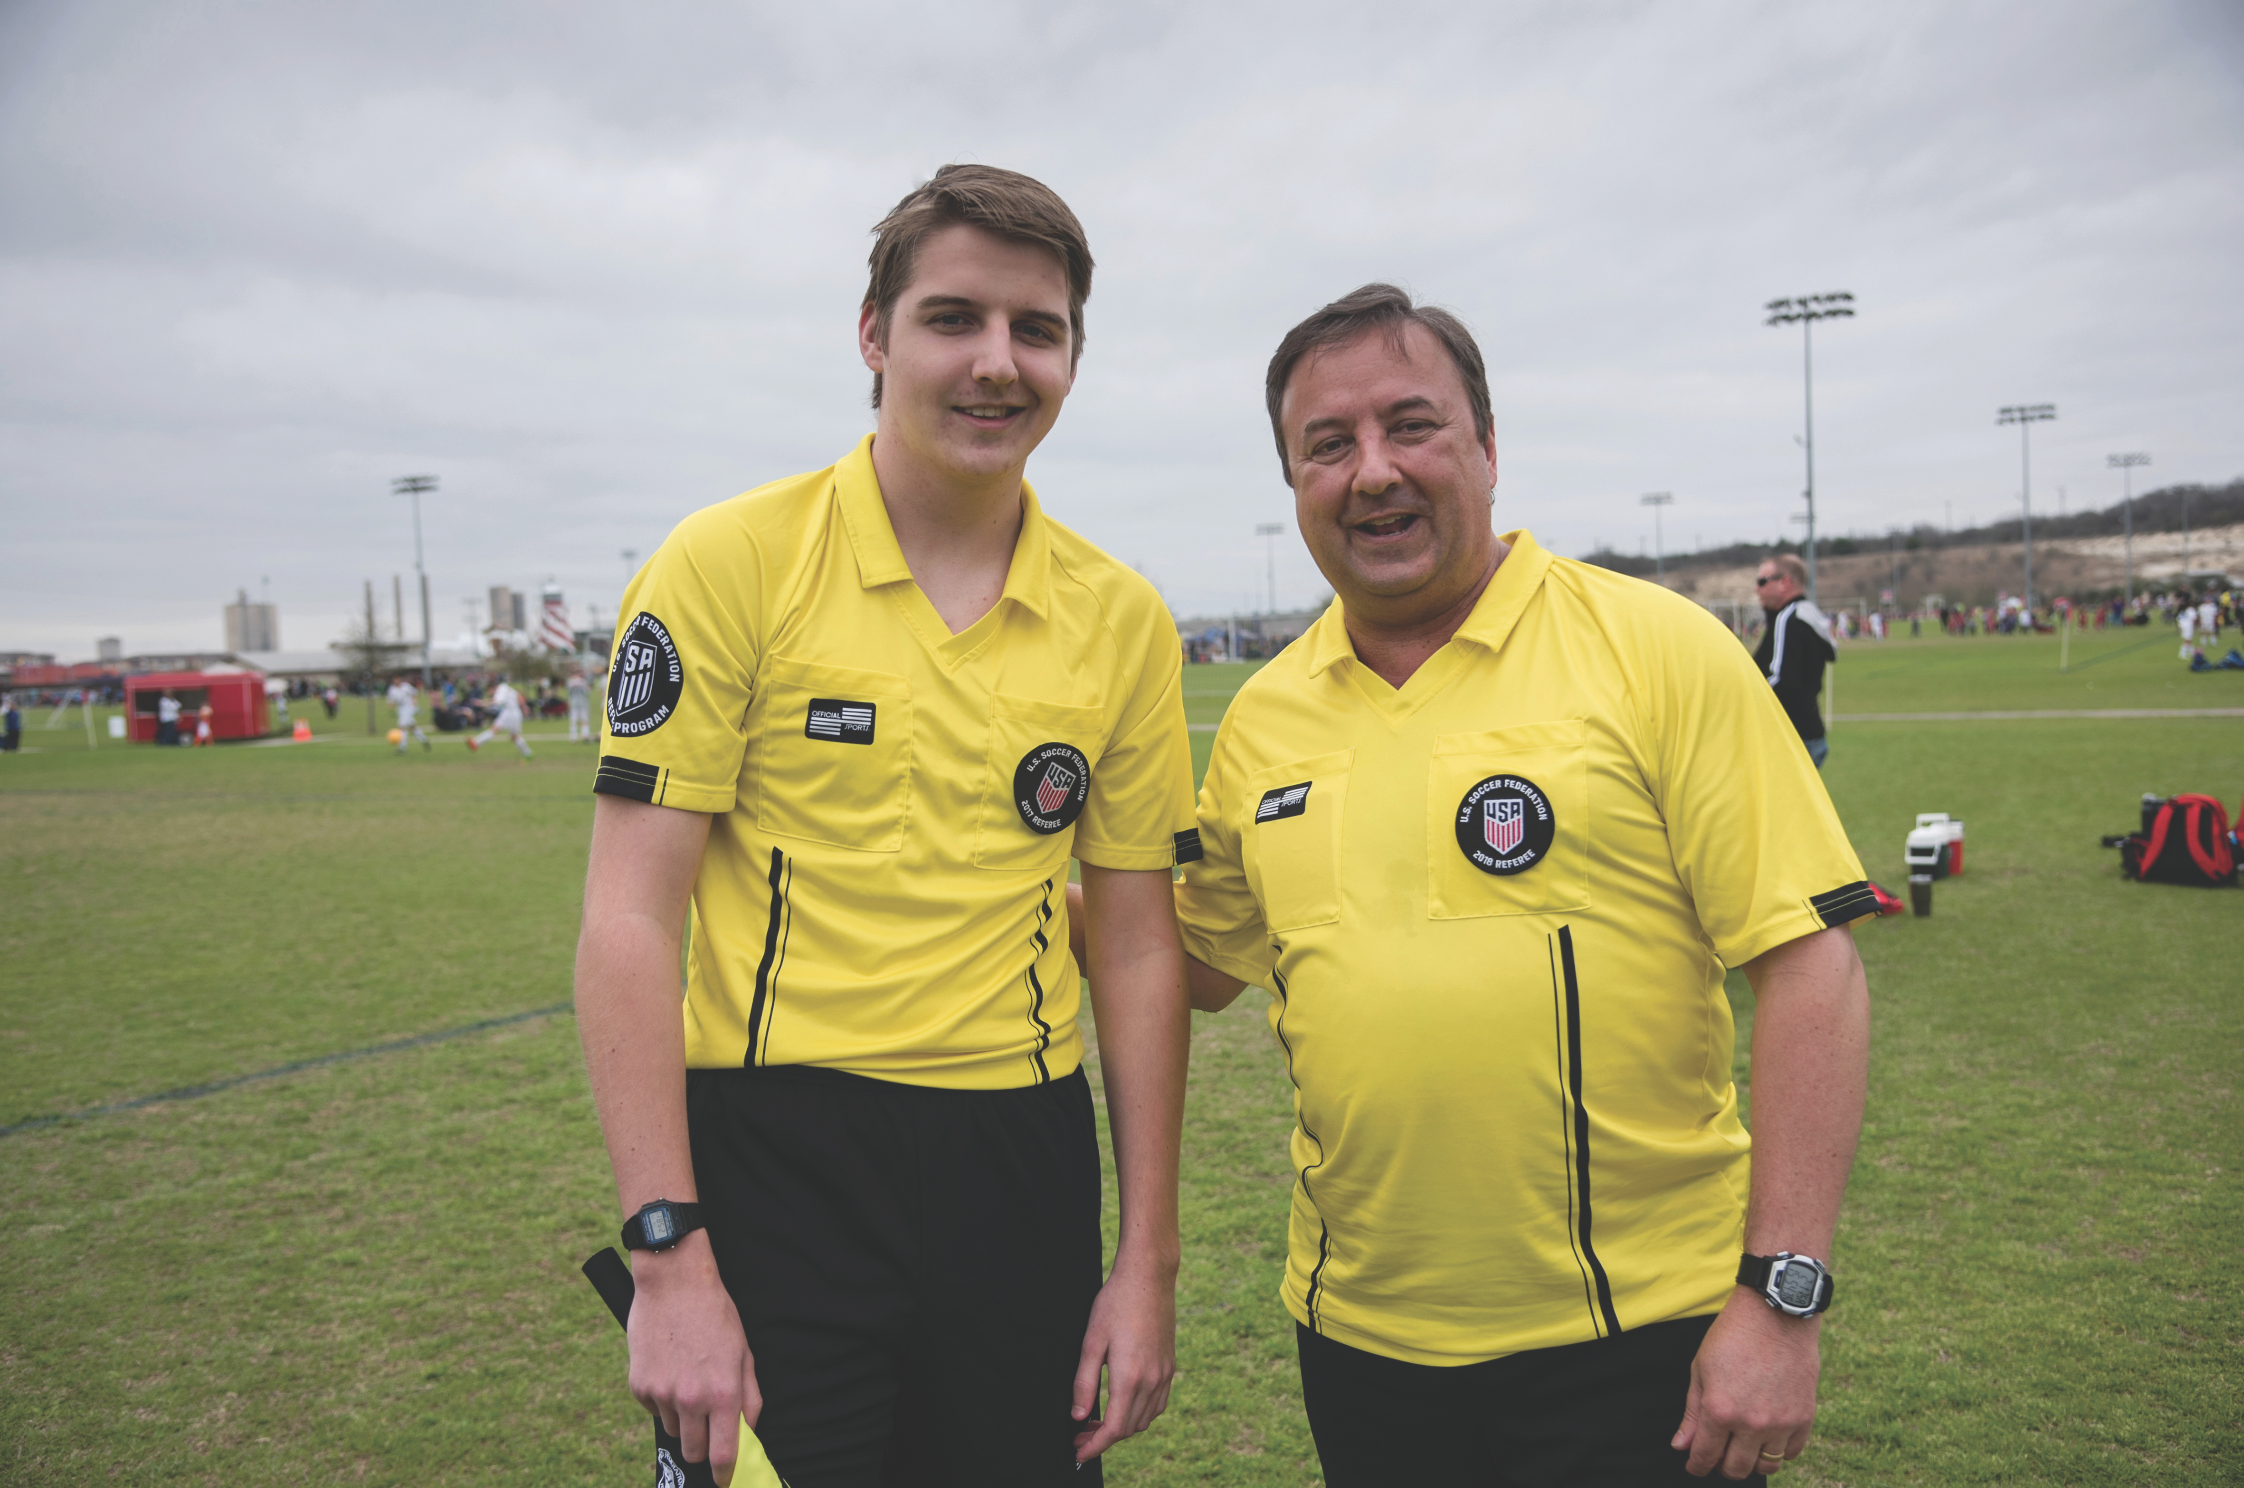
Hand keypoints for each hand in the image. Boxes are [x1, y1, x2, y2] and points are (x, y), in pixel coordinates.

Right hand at [627, 1234, 762, 1486]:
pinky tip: (669, 1367)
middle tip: (706, 1424)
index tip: (725, 1480)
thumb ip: (749, 1396)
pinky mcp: (639, 1385)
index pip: (723, 1453)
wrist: (674, 1283)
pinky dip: (662, 1397)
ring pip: (673, 1428)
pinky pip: (654, 1408)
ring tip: (688, 1379)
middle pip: (693, 1450)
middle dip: (701, 1445)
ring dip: (682, 1416)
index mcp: (723, 1393)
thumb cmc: (715, 1314)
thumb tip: (749, 1430)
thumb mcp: (743, 1352)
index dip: (725, 1473)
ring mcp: (662, 1394)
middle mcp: (691, 1399)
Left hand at [1070, 1251, 1177, 1461]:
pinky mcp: (1170, 1365)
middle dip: (1104, 1438)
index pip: (1114, 1428)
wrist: (1148, 1277)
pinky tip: (1124, 1405)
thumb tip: (1078, 1415)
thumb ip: (1084, 1382)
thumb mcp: (1091, 1341)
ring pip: (1145, 1419)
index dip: (1095, 1446)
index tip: (1078, 1452)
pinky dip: (1141, 1414)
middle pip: (1129, 1428)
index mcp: (1130, 1377)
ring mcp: (1165, 1374)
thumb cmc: (1116, 1304)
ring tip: (1098, 1421)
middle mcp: (1152, 1380)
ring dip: (1122, 1428)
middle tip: (1080, 1434)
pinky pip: (1158, 1404)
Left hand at [1672, 1288, 1819, 1478]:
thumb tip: (1681, 1446)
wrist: (1776, 1314)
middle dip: (1722, 1467)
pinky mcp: (1804, 1417)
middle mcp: (1751, 1424)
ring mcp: (1781, 1423)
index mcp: (1720, 1411)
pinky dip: (1780, 1451)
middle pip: (1736, 1469)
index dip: (1696, 1466)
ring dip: (1752, 1461)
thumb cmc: (1732, 1336)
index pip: (1705, 1456)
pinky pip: (1792, 1452)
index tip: (1694, 1466)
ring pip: (1766, 1466)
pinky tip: (1768, 1437)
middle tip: (1718, 1456)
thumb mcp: (1701, 1369)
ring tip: (1744, 1448)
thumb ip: (1692, 1412)